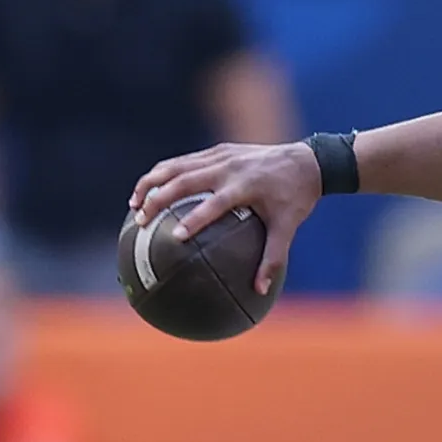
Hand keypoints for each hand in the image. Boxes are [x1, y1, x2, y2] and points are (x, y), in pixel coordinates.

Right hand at [128, 142, 322, 294]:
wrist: (307, 161)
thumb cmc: (296, 198)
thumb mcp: (288, 228)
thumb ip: (273, 259)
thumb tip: (259, 291)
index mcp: (244, 186)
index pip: (214, 204)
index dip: (193, 220)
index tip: (174, 238)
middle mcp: (228, 168)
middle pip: (184, 180)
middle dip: (158, 199)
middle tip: (141, 220)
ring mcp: (221, 155)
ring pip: (177, 166)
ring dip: (152, 183)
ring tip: (133, 204)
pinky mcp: (218, 150)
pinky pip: (185, 161)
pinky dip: (164, 173)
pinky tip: (150, 190)